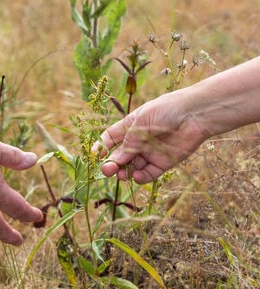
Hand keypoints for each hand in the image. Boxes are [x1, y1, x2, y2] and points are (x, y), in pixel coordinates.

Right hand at [93, 91, 207, 183]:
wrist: (194, 114)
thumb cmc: (165, 110)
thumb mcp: (141, 123)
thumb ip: (128, 143)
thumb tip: (115, 160)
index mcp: (130, 126)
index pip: (110, 138)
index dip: (101, 147)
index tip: (94, 157)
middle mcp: (138, 141)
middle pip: (120, 155)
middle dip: (112, 163)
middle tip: (107, 171)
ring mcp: (150, 152)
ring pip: (132, 167)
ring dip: (125, 172)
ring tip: (122, 174)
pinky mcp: (163, 162)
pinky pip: (148, 173)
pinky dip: (141, 177)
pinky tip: (137, 176)